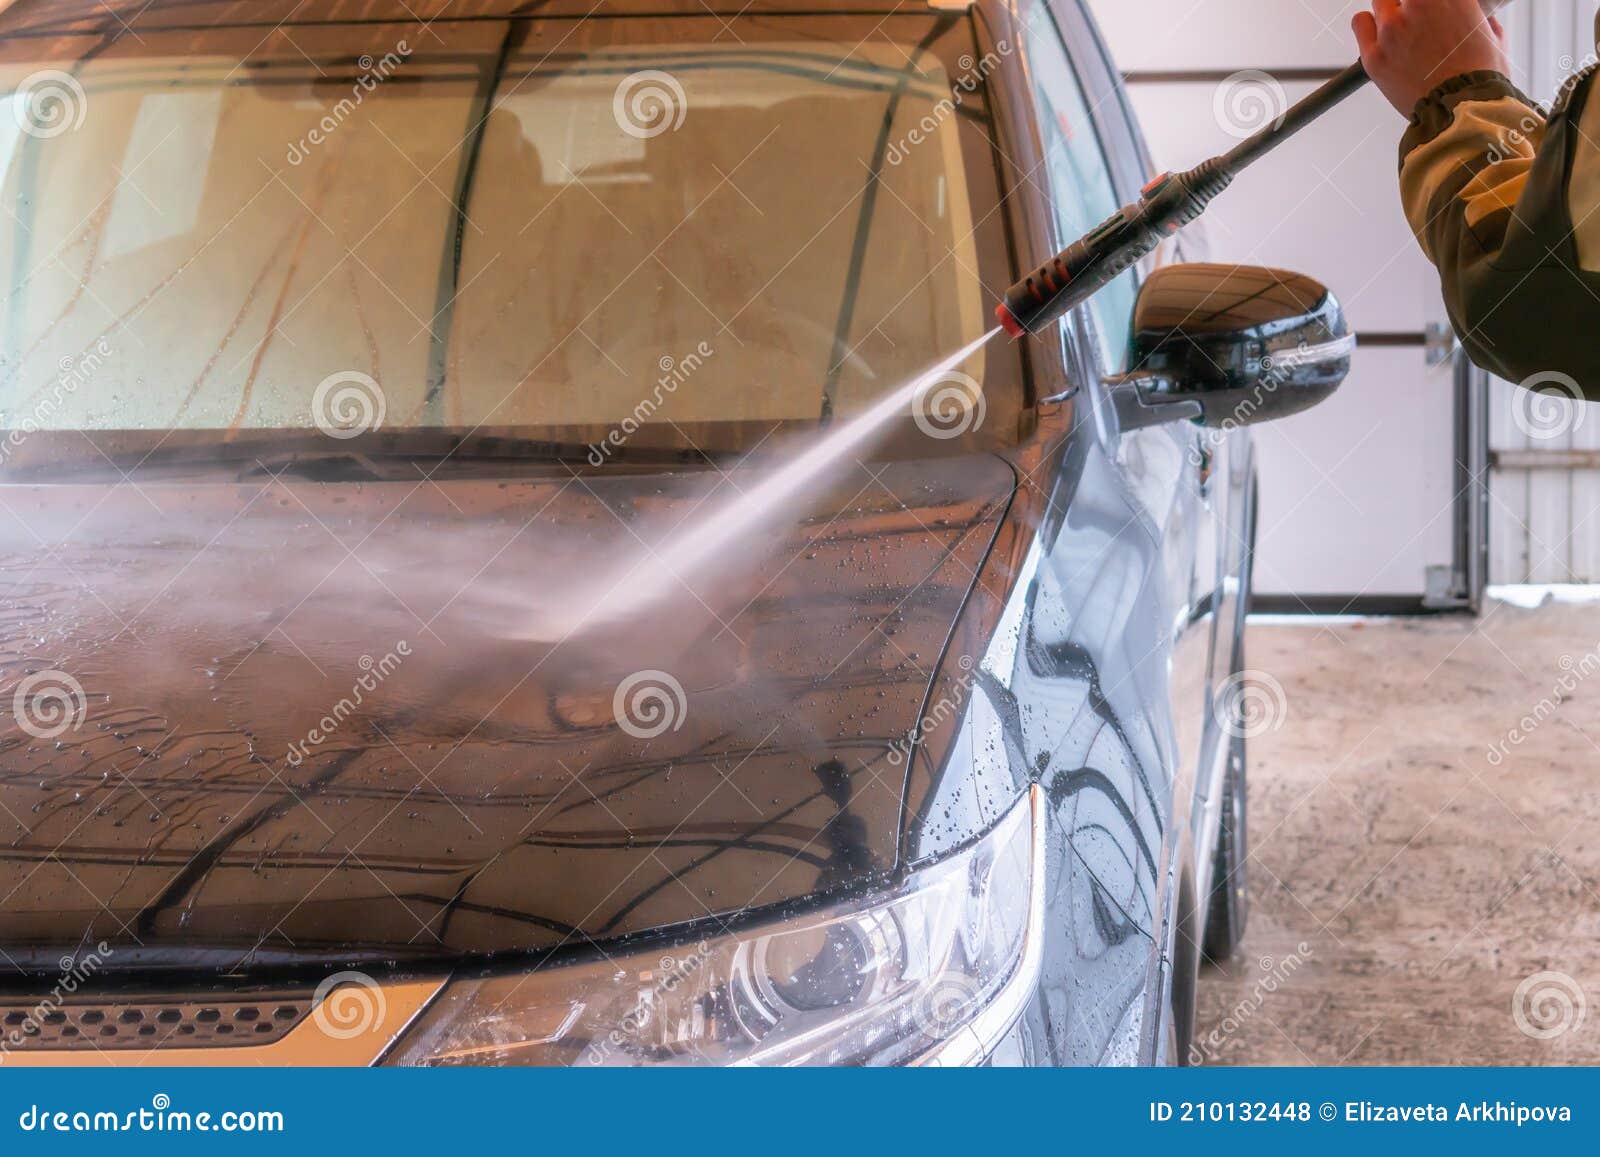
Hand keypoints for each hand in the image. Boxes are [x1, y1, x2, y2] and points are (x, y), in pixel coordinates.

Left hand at [1353, 0, 1511, 115]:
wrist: (1461, 111)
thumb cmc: (1479, 78)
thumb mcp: (1494, 37)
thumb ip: (1479, 18)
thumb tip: (1474, 16)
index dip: (1430, 2)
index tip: (1432, 8)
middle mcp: (1419, 6)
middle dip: (1410, 4)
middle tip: (1417, 19)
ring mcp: (1393, 30)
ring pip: (1381, 1)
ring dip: (1390, 13)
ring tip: (1400, 31)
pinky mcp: (1374, 54)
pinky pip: (1360, 22)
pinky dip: (1367, 25)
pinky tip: (1378, 36)